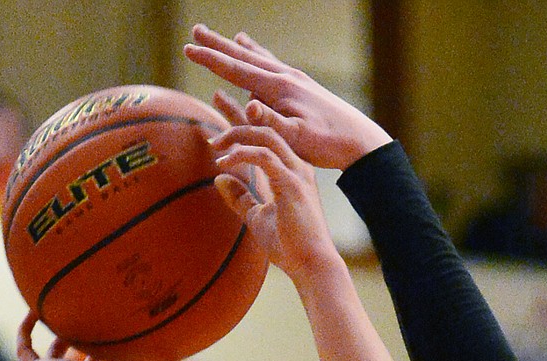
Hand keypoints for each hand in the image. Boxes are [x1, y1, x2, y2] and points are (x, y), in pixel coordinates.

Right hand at [185, 24, 390, 170]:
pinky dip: (261, 56)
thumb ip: (269, 122)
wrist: (359, 141)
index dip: (210, 60)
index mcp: (279, 88)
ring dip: (240, 48)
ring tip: (228, 37)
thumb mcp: (295, 138)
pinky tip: (260, 55)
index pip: (236, 70)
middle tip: (195, 30)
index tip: (188, 48)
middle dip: (218, 45)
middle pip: (244, 57)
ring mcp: (296, 80)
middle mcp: (285, 77)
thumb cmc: (326, 144)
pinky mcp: (304, 87)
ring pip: (260, 58)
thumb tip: (248, 104)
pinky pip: (275, 66)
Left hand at [208, 92, 339, 281]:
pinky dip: (243, 154)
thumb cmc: (289, 246)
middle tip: (217, 95)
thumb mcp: (256, 217)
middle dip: (239, 110)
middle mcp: (294, 165)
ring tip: (215, 143)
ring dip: (237, 133)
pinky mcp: (292, 183)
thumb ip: (240, 197)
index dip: (241, 118)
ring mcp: (295, 172)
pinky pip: (264, 156)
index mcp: (287, 170)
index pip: (262, 135)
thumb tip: (219, 180)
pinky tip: (225, 161)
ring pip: (265, 134)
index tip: (221, 102)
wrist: (311, 265)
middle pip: (265, 125)